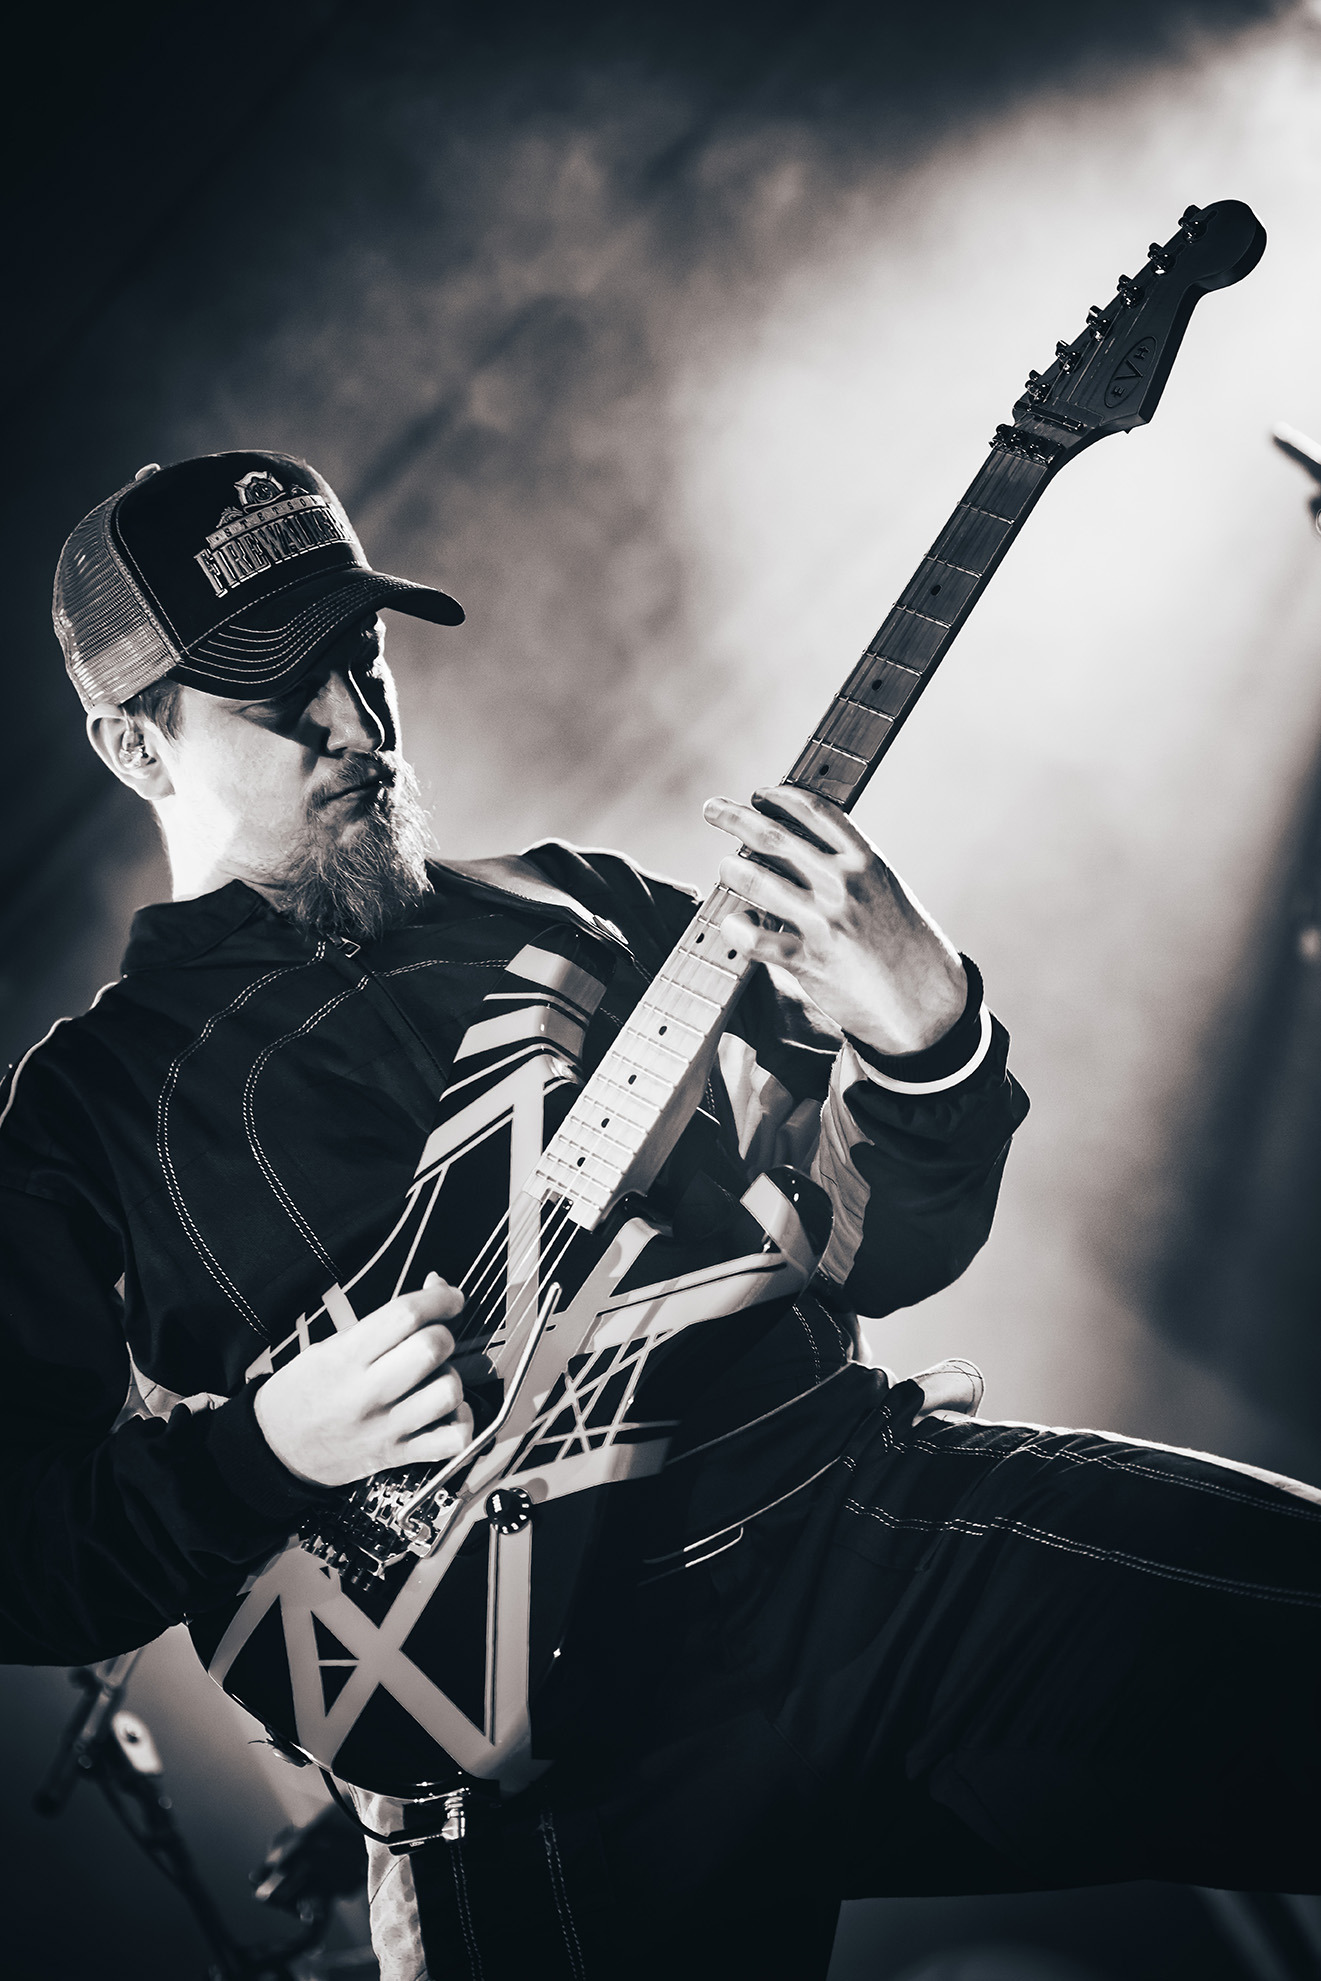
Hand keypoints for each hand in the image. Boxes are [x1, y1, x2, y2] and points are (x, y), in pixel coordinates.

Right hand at [253, 1272, 472, 1486]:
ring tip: (433, 1377)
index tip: (449, 1296)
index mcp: (345, 1358)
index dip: (439, 1298)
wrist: (276, 1449)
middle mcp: (366, 1394)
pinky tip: (445, 1409)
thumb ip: (382, 1322)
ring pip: (448, 1392)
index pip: (405, 1316)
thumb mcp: (329, 1346)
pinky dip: (460, 1421)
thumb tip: (435, 1287)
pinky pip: (452, 1439)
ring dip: (450, 1377)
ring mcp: (385, 1428)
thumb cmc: (304, 1391)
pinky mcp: (398, 1456)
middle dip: (443, 1334)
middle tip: (433, 1337)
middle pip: (432, 1350)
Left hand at [703, 786, 966, 1055]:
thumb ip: (848, 871)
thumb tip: (799, 852)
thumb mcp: (887, 893)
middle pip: (774, 836)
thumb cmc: (906, 947)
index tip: (760, 794)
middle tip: (712, 809)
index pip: (814, 810)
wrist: (927, 1004)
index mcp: (866, 861)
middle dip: (734, 817)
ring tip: (725, 866)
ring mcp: (824, 921)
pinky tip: (732, 924)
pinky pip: (756, 937)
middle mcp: (843, 884)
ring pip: (756, 880)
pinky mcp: (809, 960)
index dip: (779, 796)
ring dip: (731, 868)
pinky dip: (736, 927)